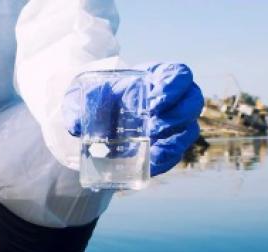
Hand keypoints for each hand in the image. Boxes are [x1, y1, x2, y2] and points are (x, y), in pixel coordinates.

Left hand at [64, 63, 204, 175]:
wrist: (95, 117)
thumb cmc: (97, 97)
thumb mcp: (83, 94)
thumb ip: (78, 103)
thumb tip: (75, 126)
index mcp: (158, 76)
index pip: (180, 75)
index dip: (174, 87)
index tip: (154, 100)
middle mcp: (173, 99)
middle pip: (193, 103)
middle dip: (177, 115)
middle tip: (153, 125)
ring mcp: (173, 124)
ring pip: (189, 130)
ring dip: (174, 138)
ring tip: (151, 143)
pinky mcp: (167, 146)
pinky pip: (176, 153)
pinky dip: (167, 157)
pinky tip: (153, 161)